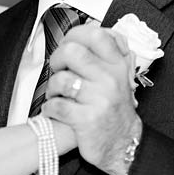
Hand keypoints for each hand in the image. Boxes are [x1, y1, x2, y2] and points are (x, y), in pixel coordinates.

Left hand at [41, 26, 141, 174]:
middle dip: (57, 60)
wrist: (124, 144)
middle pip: (73, 52)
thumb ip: (108, 54)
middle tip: (57, 69)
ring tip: (56, 94)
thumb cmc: (115, 109)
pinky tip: (54, 110)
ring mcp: (99, 99)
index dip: (75, 35)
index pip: (97, 35)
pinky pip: (57, 105)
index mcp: (118, 65)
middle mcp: (111, 79)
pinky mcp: (87, 120)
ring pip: (61, 79)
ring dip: (52, 88)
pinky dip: (50, 108)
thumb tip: (89, 30)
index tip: (68, 44)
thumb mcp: (121, 77)